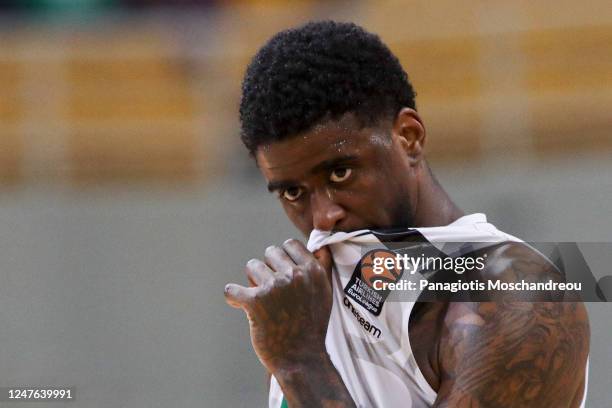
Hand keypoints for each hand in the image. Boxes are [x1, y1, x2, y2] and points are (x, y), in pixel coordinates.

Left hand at [224, 239, 332, 373]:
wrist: (301, 359)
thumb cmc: (311, 326)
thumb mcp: (324, 293)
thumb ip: (321, 268)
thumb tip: (320, 247)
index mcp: (312, 271)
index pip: (289, 245)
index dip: (283, 259)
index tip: (282, 274)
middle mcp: (294, 275)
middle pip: (270, 253)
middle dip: (268, 269)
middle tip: (272, 291)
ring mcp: (274, 287)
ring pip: (252, 266)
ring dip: (253, 282)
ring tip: (262, 301)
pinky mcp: (255, 302)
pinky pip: (231, 289)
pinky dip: (233, 297)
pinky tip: (239, 304)